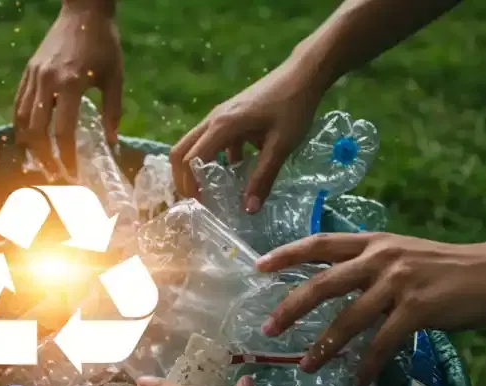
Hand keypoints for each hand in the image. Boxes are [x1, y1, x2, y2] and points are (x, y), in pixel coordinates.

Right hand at [14, 2, 121, 173]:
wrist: (84, 11)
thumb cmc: (104, 43)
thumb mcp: (115, 77)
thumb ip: (113, 111)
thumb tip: (112, 142)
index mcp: (71, 84)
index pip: (62, 131)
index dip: (65, 156)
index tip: (71, 172)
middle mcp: (48, 81)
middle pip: (36, 129)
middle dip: (43, 155)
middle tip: (53, 171)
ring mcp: (34, 75)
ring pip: (21, 117)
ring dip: (28, 142)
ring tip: (38, 159)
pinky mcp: (29, 70)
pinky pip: (18, 102)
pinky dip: (20, 122)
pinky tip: (28, 136)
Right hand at [170, 59, 324, 210]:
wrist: (304, 74)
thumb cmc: (293, 107)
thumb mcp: (281, 146)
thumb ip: (263, 177)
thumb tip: (249, 210)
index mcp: (222, 126)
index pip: (190, 159)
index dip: (189, 184)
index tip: (199, 206)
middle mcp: (213, 120)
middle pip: (181, 150)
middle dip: (183, 178)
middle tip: (196, 200)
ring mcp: (220, 116)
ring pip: (195, 145)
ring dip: (198, 168)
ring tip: (213, 191)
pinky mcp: (230, 116)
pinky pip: (213, 140)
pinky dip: (217, 158)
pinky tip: (237, 170)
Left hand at [255, 232, 485, 383]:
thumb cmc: (445, 266)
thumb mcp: (401, 254)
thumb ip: (368, 266)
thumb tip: (331, 287)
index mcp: (372, 242)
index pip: (319, 243)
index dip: (287, 254)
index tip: (258, 267)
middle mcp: (380, 258)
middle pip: (322, 284)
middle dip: (291, 308)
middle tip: (269, 330)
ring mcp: (398, 283)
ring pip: (348, 318)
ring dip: (323, 346)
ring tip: (305, 366)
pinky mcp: (417, 309)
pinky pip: (382, 342)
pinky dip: (366, 364)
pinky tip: (356, 381)